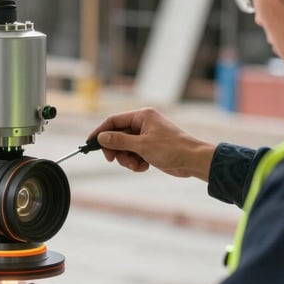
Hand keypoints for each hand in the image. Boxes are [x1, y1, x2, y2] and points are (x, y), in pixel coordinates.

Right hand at [88, 107, 215, 180]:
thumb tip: (101, 137)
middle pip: (118, 136)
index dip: (100, 131)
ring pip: (125, 148)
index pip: (114, 121)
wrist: (193, 160)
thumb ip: (119, 140)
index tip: (90, 143)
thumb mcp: (142, 145)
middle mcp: (143, 124)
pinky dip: (135, 163)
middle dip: (116, 150)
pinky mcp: (150, 148)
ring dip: (127, 159)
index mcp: (142, 116)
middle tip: (113, 160)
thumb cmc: (171, 148)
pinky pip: (134, 155)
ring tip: (137, 165)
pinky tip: (144, 167)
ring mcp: (147, 136)